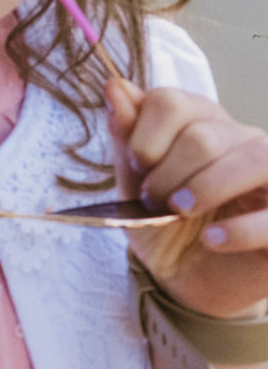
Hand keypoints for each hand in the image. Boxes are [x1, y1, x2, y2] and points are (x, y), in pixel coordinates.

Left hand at [112, 77, 267, 318]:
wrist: (191, 282)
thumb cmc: (164, 227)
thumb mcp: (135, 186)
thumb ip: (127, 138)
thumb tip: (115, 87)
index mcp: (201, 122)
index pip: (171, 101)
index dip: (143, 136)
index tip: (137, 168)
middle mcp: (243, 140)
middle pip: (204, 134)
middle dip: (168, 173)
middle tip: (154, 203)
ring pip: (253, 156)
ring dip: (206, 188)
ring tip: (181, 213)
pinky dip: (240, 228)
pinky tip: (213, 239)